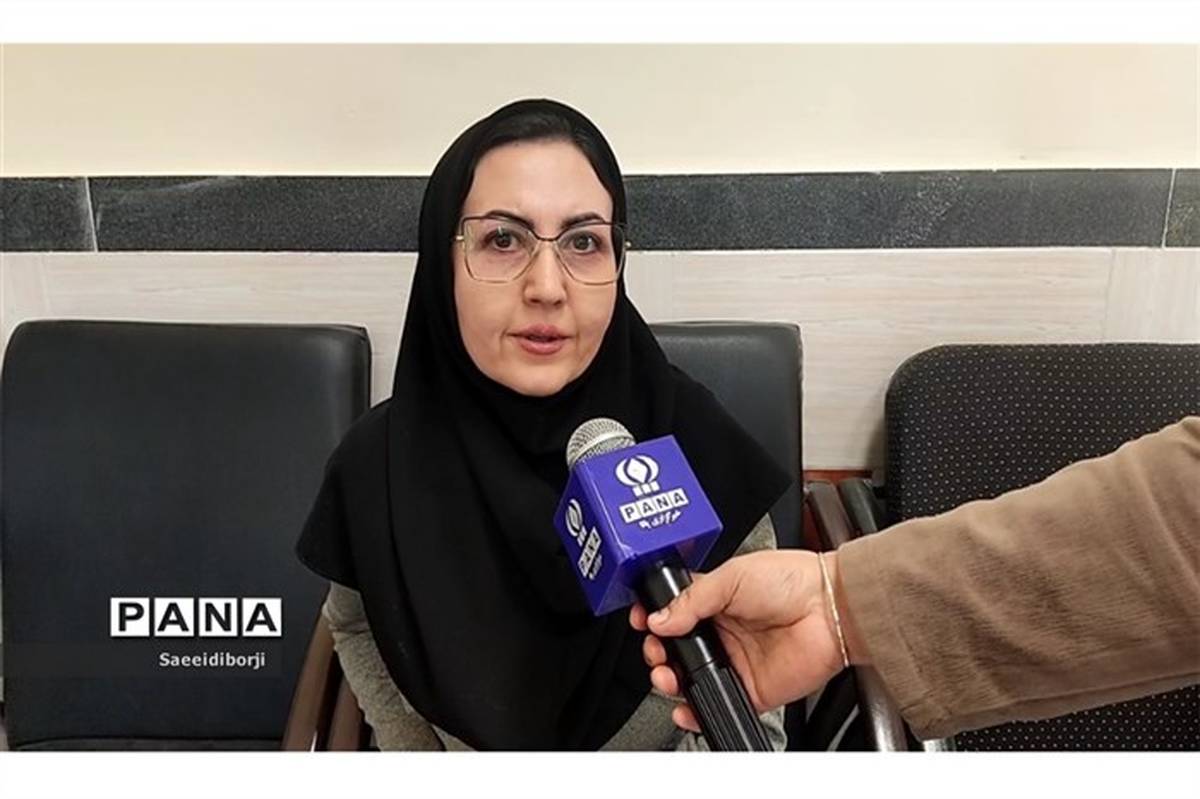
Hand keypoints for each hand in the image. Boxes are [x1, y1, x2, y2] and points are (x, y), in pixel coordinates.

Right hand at [629, 549, 846, 732]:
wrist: (829, 608)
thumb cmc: (791, 581)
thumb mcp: (732, 576)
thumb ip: (692, 599)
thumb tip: (658, 618)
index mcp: (716, 600)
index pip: (674, 611)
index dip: (654, 617)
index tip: (642, 619)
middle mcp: (723, 631)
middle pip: (676, 648)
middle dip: (657, 651)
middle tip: (656, 649)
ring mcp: (735, 660)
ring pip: (690, 677)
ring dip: (670, 680)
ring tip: (666, 675)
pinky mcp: (750, 687)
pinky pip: (716, 701)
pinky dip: (695, 710)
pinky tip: (683, 705)